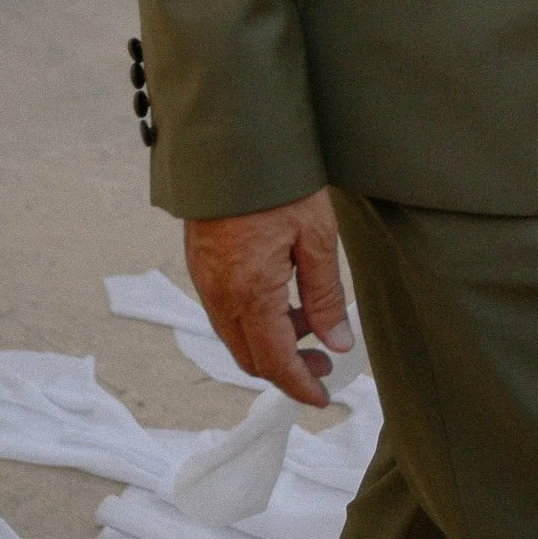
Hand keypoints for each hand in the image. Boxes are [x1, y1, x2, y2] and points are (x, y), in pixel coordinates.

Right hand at [181, 191, 353, 410]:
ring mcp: (204, 282)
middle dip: (287, 369)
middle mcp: (220, 296)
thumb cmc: (278, 184)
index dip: (300, 386)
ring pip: (236, 337)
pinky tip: (283, 299)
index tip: (323, 398)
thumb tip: (337, 344)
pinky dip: (254, 321)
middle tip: (325, 362)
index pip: (275, 362)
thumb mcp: (316, 236)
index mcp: (251, 294)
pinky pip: (225, 313)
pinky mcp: (199, 266)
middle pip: (251, 358)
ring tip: (311, 324)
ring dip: (271, 345)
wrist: (230, 140)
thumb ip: (325, 295)